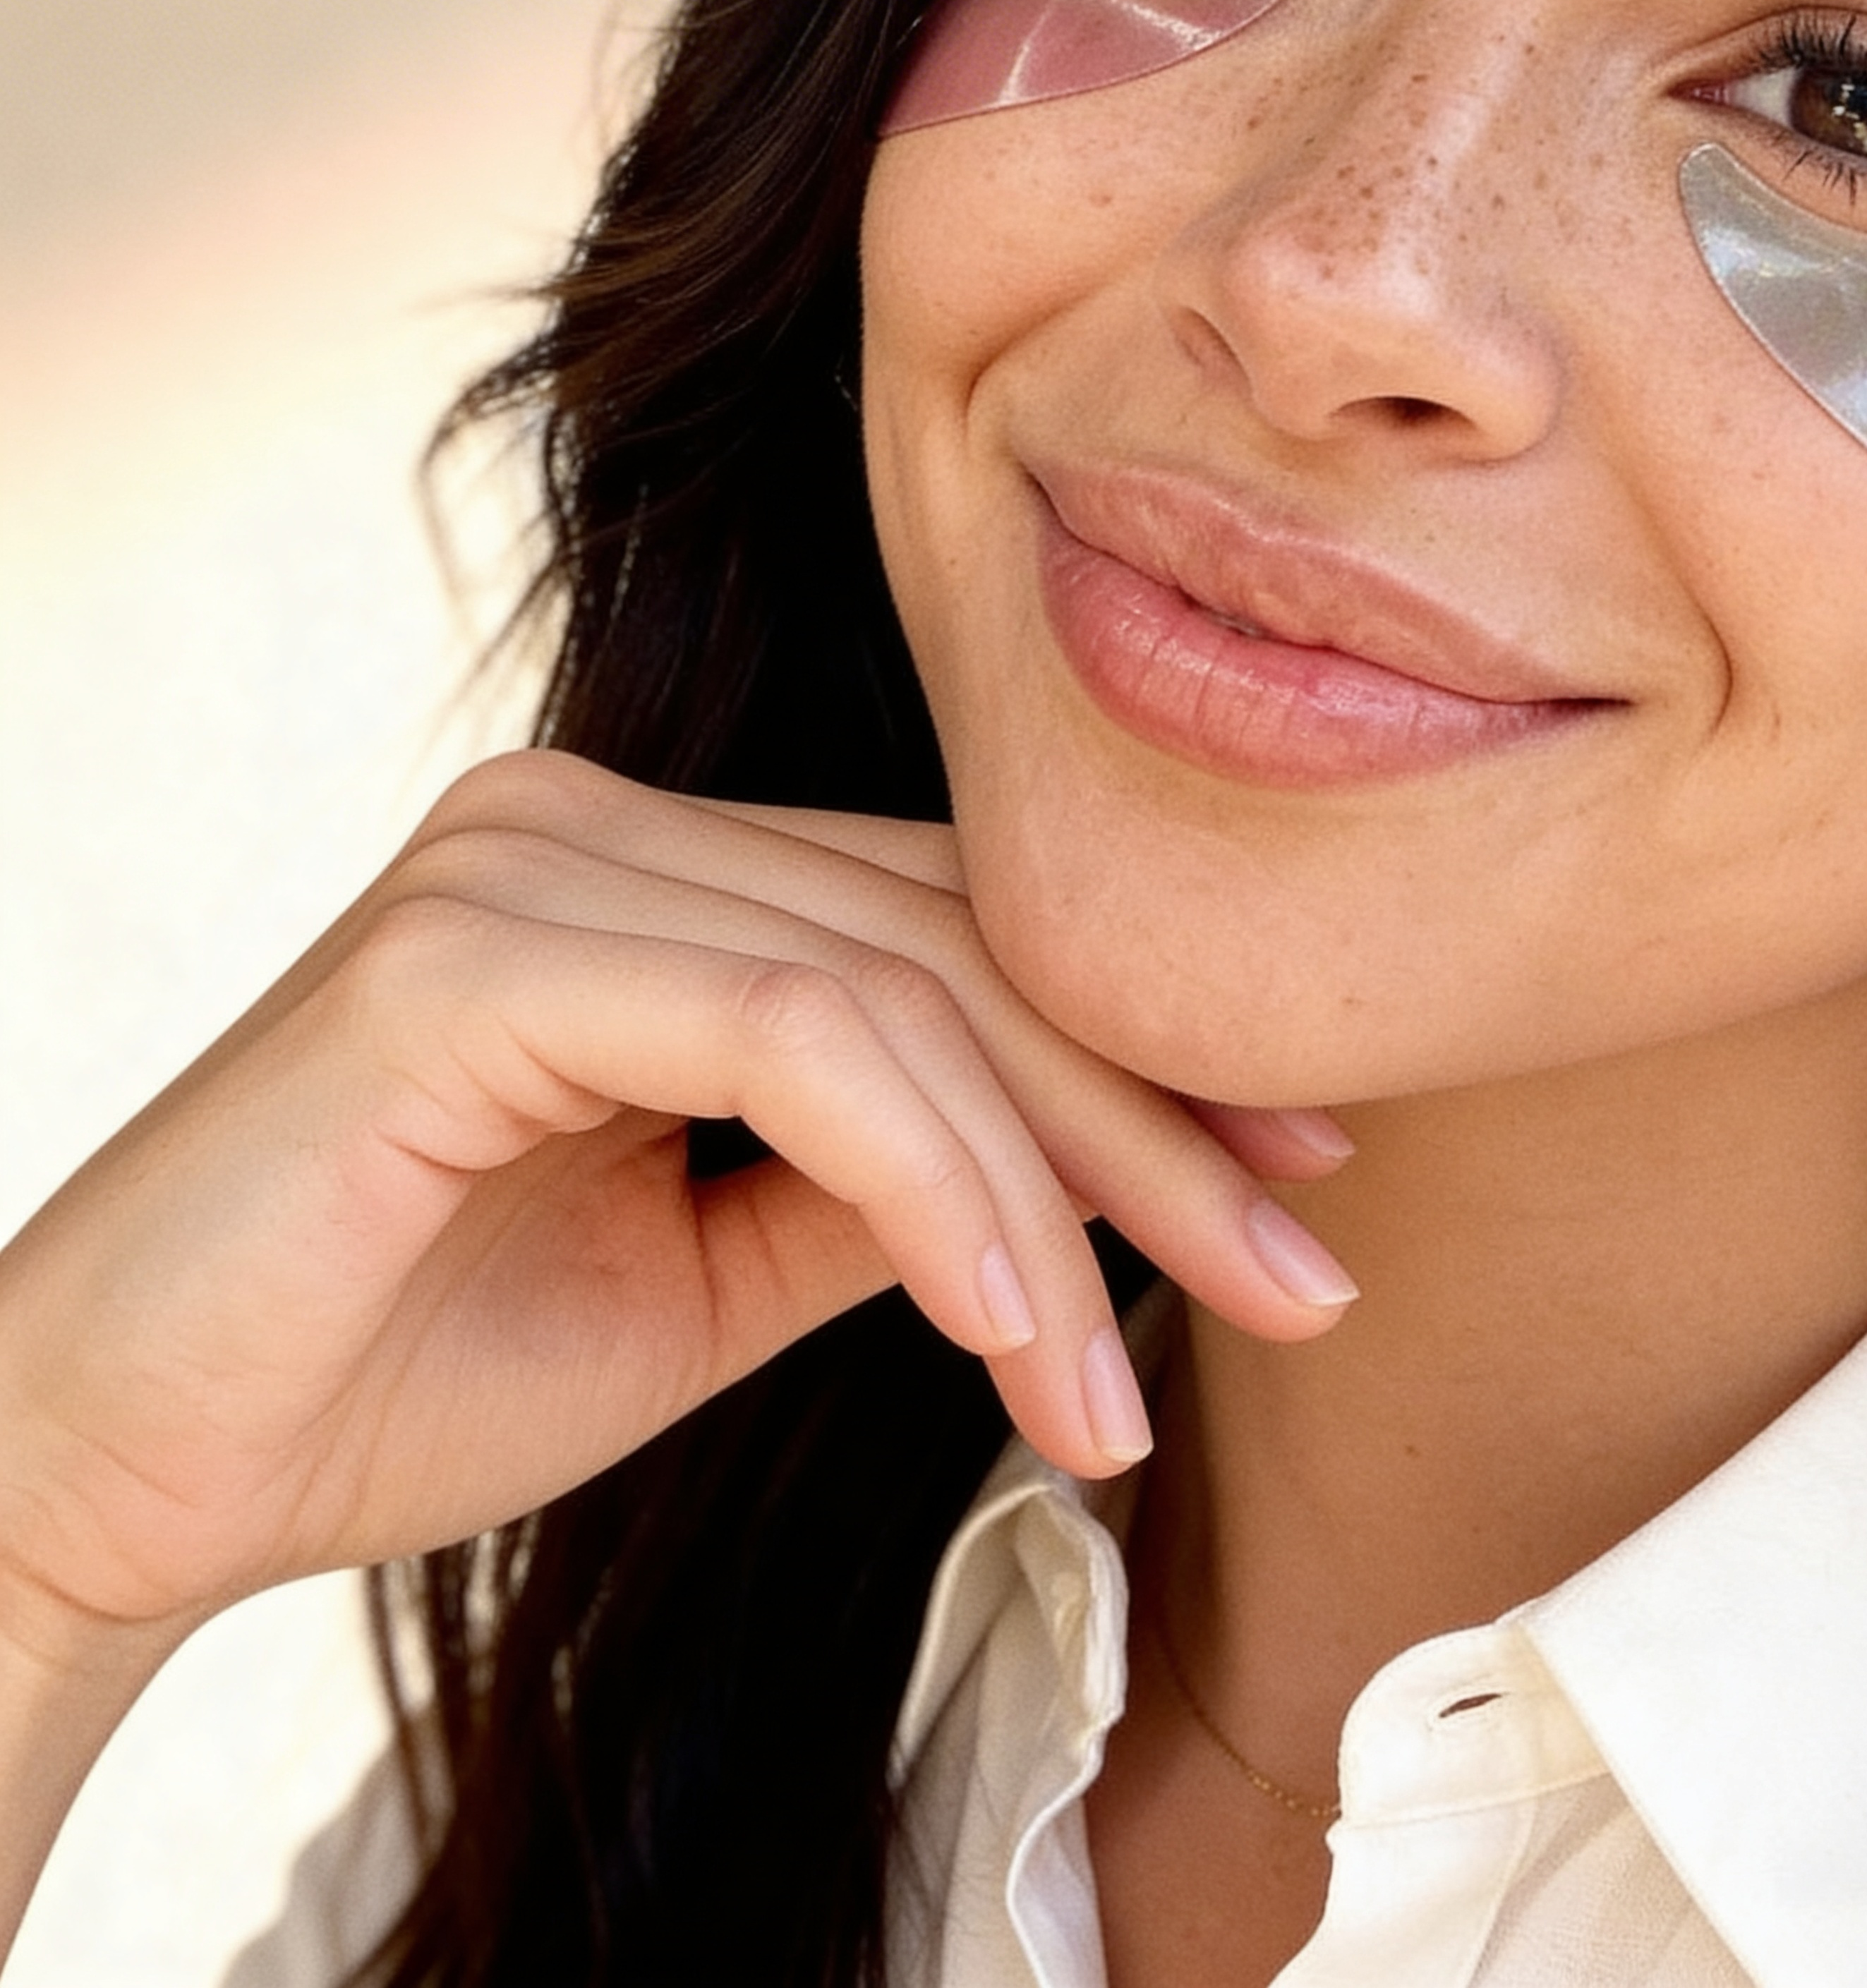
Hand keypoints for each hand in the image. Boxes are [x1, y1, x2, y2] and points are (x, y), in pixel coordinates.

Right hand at [0, 749, 1354, 1678]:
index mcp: (649, 872)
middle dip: (1154, 1128)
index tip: (1299, 1181)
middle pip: (959, 950)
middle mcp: (597, 822)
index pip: (953, 936)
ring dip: (1058, 1200)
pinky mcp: (473, 951)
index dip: (1140, 1061)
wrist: (101, 1481)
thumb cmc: (389, 1377)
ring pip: (901, 994)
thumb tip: (1093, 1167)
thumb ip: (888, 1185)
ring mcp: (530, 860)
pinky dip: (934, 1182)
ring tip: (1130, 1396)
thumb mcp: (712, 1276)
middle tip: (1309, 1274)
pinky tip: (1019, 1328)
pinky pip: (788, 1039)